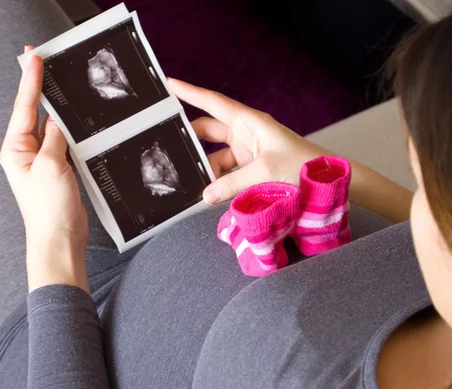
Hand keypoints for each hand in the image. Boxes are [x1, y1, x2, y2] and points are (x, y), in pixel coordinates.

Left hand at [0, 46, 88, 291]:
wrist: (59, 240)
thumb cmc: (48, 208)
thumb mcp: (52, 165)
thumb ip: (55, 136)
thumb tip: (57, 116)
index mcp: (15, 150)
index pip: (24, 107)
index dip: (31, 81)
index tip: (35, 57)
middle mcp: (25, 153)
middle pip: (35, 113)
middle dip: (42, 89)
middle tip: (48, 61)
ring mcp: (42, 162)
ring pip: (51, 127)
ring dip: (59, 110)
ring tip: (65, 84)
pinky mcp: (58, 170)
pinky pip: (63, 143)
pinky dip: (70, 130)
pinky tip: (78, 118)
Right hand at [169, 78, 330, 203]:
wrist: (328, 183)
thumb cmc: (303, 167)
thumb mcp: (264, 173)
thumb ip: (231, 184)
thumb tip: (206, 195)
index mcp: (249, 122)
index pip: (212, 103)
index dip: (190, 93)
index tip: (169, 85)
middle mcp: (246, 133)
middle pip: (208, 130)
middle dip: (191, 139)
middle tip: (169, 146)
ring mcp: (247, 152)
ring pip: (215, 155)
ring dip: (205, 168)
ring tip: (192, 182)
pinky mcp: (250, 169)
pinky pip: (225, 172)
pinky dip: (217, 181)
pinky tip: (209, 192)